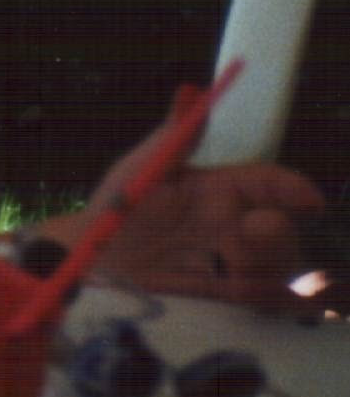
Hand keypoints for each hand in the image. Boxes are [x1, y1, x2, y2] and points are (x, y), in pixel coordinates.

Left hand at [77, 114, 325, 310]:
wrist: (88, 258)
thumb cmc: (115, 206)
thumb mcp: (139, 169)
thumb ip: (170, 137)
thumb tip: (191, 95)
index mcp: (218, 190)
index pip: (268, 184)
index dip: (293, 189)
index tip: (308, 199)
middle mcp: (231, 226)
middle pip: (282, 231)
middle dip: (278, 234)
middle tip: (253, 231)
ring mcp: (229, 262)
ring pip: (278, 266)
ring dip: (271, 268)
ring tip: (237, 268)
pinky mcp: (221, 296)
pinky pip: (262, 300)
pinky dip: (271, 299)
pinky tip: (253, 295)